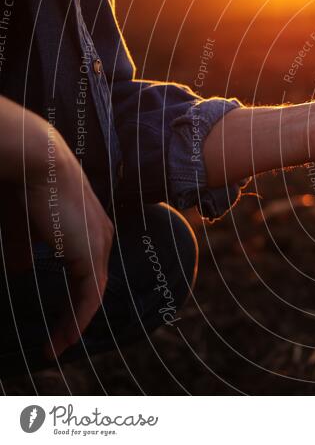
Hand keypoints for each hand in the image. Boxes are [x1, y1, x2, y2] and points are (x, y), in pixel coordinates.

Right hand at [20, 116, 112, 358]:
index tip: (54, 316)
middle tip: (57, 341)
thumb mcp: (21, 223)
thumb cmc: (25, 185)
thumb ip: (23, 245)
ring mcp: (99, 244)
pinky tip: (64, 338)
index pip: (85, 269)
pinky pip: (89, 296)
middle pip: (91, 284)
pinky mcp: (92, 253)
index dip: (72, 294)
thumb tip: (19, 268)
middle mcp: (99, 236)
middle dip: (74, 315)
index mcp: (87, 227)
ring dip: (75, 323)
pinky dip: (78, 319)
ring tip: (57, 346)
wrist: (37, 163)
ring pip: (92, 294)